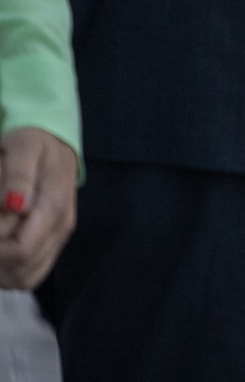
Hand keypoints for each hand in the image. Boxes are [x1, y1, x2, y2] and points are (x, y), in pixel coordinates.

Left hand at [0, 126, 77, 289]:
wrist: (55, 143)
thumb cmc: (33, 144)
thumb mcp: (23, 148)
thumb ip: (18, 176)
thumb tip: (15, 204)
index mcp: (54, 207)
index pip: (19, 251)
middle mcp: (61, 227)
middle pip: (20, 269)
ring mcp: (58, 237)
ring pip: (24, 278)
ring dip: (1, 268)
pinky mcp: (54, 243)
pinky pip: (30, 275)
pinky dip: (9, 272)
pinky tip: (1, 252)